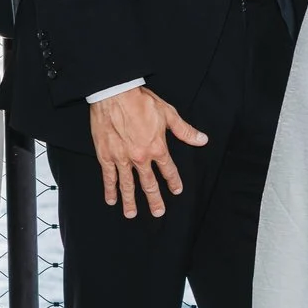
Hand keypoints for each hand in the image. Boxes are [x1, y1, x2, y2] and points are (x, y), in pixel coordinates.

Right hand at [88, 87, 207, 218]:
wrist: (114, 94)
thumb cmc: (141, 101)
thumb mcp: (168, 114)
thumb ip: (185, 131)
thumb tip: (202, 140)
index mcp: (157, 147)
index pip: (168, 170)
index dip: (173, 181)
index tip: (176, 191)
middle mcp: (140, 157)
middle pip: (148, 183)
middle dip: (154, 200)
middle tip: (158, 213)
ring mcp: (122, 158)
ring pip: (127, 185)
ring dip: (130, 201)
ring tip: (132, 214)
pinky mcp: (105, 156)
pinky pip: (108, 177)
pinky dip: (109, 189)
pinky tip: (111, 200)